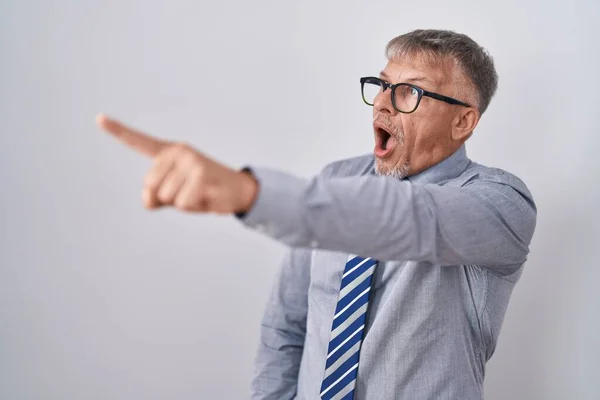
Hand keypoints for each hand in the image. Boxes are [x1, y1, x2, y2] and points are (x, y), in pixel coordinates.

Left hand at [96, 113, 257, 213]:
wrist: (238, 192)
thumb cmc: (203, 192)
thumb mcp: (174, 195)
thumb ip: (154, 197)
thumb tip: (148, 200)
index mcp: (168, 153)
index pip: (139, 142)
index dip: (117, 131)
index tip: (98, 118)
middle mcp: (177, 152)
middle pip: (150, 188)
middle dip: (166, 198)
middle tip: (188, 191)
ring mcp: (190, 161)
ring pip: (166, 197)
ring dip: (182, 203)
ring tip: (199, 193)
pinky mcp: (201, 174)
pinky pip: (183, 202)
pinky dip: (194, 206)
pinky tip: (206, 196)